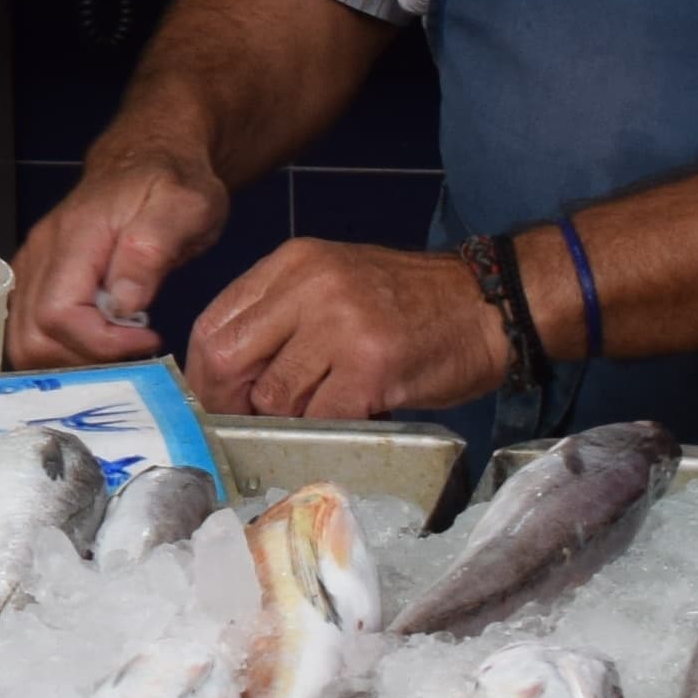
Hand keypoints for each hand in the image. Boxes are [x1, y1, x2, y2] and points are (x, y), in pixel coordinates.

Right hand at [10, 154, 224, 369]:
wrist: (150, 155)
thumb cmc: (172, 180)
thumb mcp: (186, 206)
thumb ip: (150, 251)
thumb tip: (123, 303)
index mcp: (76, 237)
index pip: (58, 314)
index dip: (101, 342)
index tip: (149, 337)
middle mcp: (41, 254)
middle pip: (31, 337)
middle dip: (84, 360)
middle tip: (133, 351)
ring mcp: (33, 266)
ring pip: (23, 341)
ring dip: (70, 360)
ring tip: (118, 349)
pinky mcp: (36, 277)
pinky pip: (28, 329)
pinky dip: (60, 349)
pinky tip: (100, 342)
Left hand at [183, 238, 509, 422]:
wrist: (492, 303)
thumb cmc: (411, 302)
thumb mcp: (334, 282)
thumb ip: (281, 316)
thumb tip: (227, 376)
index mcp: (293, 263)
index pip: (214, 323)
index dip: (204, 373)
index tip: (214, 401)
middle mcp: (310, 286)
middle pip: (228, 359)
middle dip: (228, 404)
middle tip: (247, 426)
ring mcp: (341, 325)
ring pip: (274, 396)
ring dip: (284, 422)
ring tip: (310, 421)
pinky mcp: (372, 367)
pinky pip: (320, 418)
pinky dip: (322, 435)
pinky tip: (341, 427)